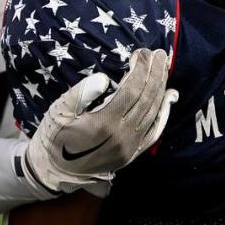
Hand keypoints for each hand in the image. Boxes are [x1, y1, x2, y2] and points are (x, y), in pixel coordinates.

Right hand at [22, 48, 178, 197]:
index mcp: (104, 123)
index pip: (131, 90)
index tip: (142, 52)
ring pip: (153, 112)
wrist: (55, 172)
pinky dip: (164, 112)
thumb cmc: (54, 137)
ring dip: (161, 87)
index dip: (140, 69)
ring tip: (164, 67)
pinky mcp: (133, 154)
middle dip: (155, 73)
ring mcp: (130, 147)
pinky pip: (155, 131)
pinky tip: (169, 96)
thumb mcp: (59, 111)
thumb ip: (81, 93)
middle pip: (146, 98)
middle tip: (159, 53)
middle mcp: (123, 136)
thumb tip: (104, 79)